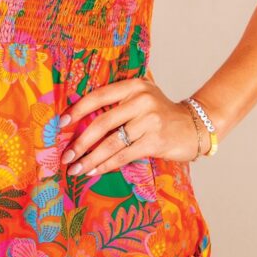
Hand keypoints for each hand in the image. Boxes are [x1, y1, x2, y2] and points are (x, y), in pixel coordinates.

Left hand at [57, 74, 202, 176]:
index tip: (61, 124)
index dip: (78, 110)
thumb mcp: (140, 98)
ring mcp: (150, 121)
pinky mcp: (155, 141)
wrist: (194, 125)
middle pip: (102, 122)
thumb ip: (117, 104)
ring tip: (76, 168)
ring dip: (90, 158)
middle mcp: (141, 100)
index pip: (98, 96)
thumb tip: (80, 124)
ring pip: (111, 143)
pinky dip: (106, 165)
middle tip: (66, 155)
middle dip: (80, 142)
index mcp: (133, 86)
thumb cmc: (160, 113)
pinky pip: (124, 155)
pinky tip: (94, 170)